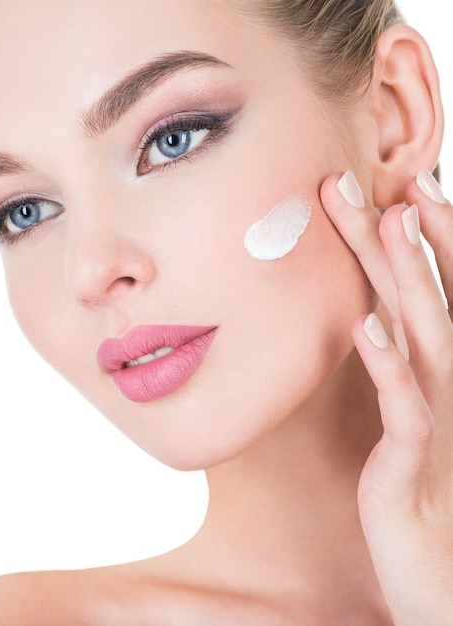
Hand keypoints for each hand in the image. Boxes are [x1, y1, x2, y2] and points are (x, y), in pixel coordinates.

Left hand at [321, 169, 452, 624]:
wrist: (440, 576)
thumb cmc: (422, 491)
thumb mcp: (411, 420)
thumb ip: (399, 371)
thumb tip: (372, 323)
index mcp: (441, 369)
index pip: (434, 291)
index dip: (416, 241)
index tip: (392, 190)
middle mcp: (448, 380)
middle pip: (422, 293)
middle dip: (396, 236)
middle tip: (367, 182)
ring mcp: (439, 415)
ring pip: (424, 332)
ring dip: (405, 276)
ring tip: (386, 223)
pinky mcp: (416, 457)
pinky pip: (405, 403)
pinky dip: (388, 362)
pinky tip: (367, 326)